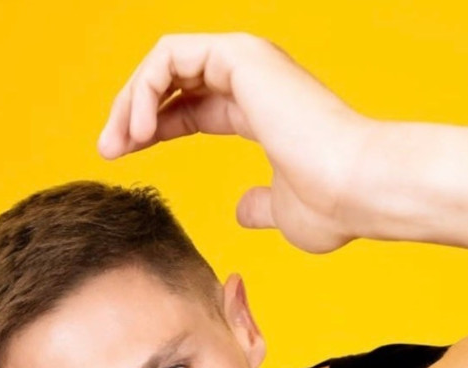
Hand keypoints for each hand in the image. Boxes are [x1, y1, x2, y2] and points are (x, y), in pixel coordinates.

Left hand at [97, 31, 376, 254]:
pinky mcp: (240, 56)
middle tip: (107, 149)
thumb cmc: (334, 205)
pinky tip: (139, 129)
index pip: (192, 106)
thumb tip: (242, 210)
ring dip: (132, 99)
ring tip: (117, 142)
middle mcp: (256, 79)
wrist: (359, 189)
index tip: (124, 158)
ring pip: (166, 61)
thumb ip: (259, 205)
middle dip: (131, 111)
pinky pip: (170, 56)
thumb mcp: (283, 212)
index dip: (154, 128)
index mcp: (263, 110)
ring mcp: (249, 62)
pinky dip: (145, 87)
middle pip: (173, 79)